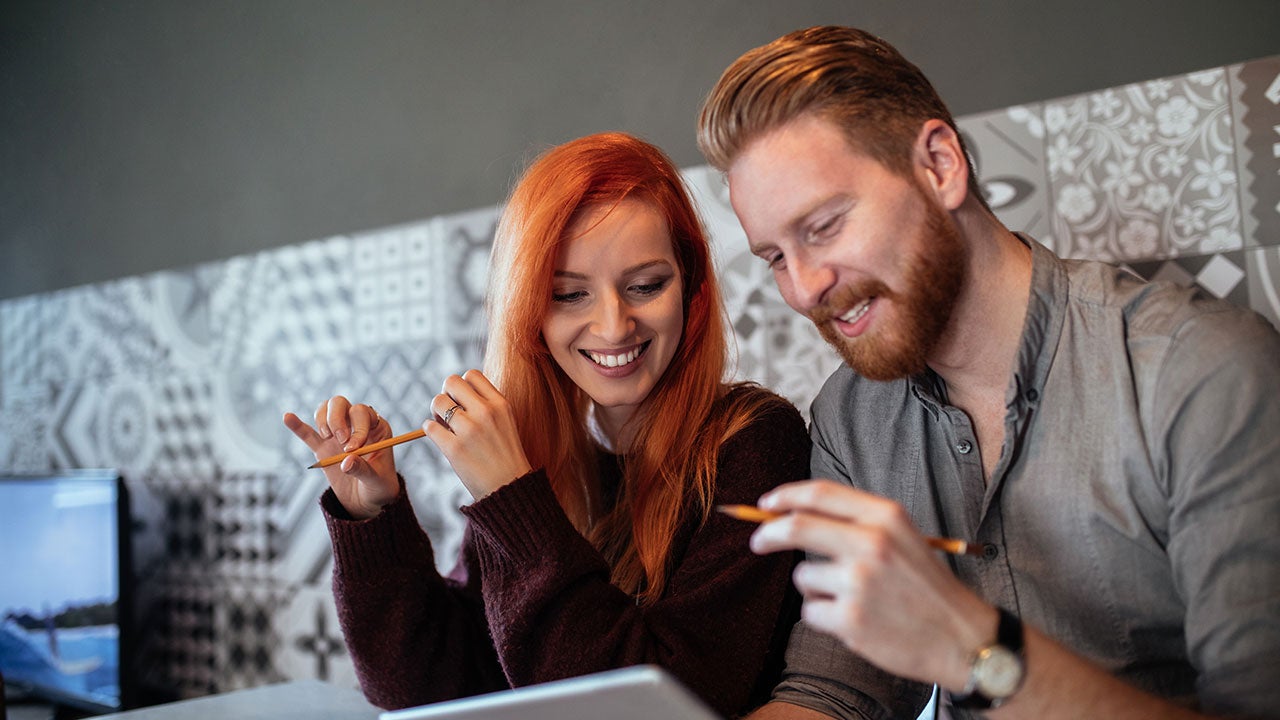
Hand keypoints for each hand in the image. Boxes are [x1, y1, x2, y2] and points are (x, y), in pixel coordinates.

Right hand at [282, 396, 400, 519]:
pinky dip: (298, 426)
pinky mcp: (323, 448)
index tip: (352, 448)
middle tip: (339, 439)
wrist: (367, 501)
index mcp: (376, 428)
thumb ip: (362, 469)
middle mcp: (356, 426)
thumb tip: (345, 462)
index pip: (363, 413)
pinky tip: (288, 417)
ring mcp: (338, 435)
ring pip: (325, 411)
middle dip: (337, 418)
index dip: (357, 426)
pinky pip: (308, 434)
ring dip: (323, 421)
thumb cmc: (379, 487)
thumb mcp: (376, 480)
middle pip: (341, 404)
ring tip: (327, 438)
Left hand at [424, 369, 533, 500]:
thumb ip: (485, 404)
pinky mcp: (454, 449)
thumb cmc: (504, 455)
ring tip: (444, 426)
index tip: (462, 401)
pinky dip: (429, 430)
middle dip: (446, 394)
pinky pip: (429, 426)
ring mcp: (470, 430)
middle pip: (451, 382)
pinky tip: (440, 438)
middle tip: (448, 412)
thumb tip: (454, 393)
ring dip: (435, 412)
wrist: (509, 488)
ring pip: (437, 401)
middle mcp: (486, 412)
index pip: (471, 375)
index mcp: (500, 404)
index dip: (462, 386)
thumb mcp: (505, 422)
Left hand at [750, 479, 995, 691]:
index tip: (765, 503)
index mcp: (886, 517)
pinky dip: (823, 617)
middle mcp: (871, 543)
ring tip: (849, 598)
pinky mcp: (850, 618)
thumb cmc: (927, 588)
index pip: (820, 494)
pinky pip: (810, 611)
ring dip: (813, 587)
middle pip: (796, 527)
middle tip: (758, 542)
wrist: (963, 638)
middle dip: (767, 533)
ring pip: (802, 575)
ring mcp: (860, 581)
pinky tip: (854, 620)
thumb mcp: (903, 537)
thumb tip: (794, 513)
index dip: (785, 495)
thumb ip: (856, 522)